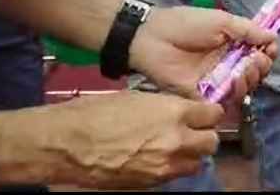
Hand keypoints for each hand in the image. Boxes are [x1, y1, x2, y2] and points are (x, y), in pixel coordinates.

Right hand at [49, 91, 223, 188]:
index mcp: (173, 112)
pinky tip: (156, 159)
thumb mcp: (136, 97)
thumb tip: (178, 110)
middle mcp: (176, 140)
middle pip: (211, 142)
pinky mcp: (150, 183)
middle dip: (204, 135)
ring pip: (197, 163)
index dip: (208, 113)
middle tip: (193, 131)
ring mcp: (164, 166)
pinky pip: (173, 175)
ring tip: (176, 148)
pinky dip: (171, 167)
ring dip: (191, 155)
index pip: (212, 114)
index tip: (202, 112)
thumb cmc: (95, 112)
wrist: (66, 144)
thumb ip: (164, 106)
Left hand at [129, 6, 277, 102]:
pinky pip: (223, 102)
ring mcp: (215, 82)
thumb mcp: (221, 20)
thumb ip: (247, 29)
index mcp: (232, 45)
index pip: (257, 53)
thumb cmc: (186, 24)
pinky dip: (233, 95)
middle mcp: (226, 65)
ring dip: (250, 80)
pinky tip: (234, 83)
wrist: (153, 37)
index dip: (267, 53)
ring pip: (242, 88)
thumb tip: (274, 36)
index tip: (270, 49)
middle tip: (257, 60)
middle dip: (261, 67)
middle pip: (253, 73)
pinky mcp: (202, 96)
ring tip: (245, 70)